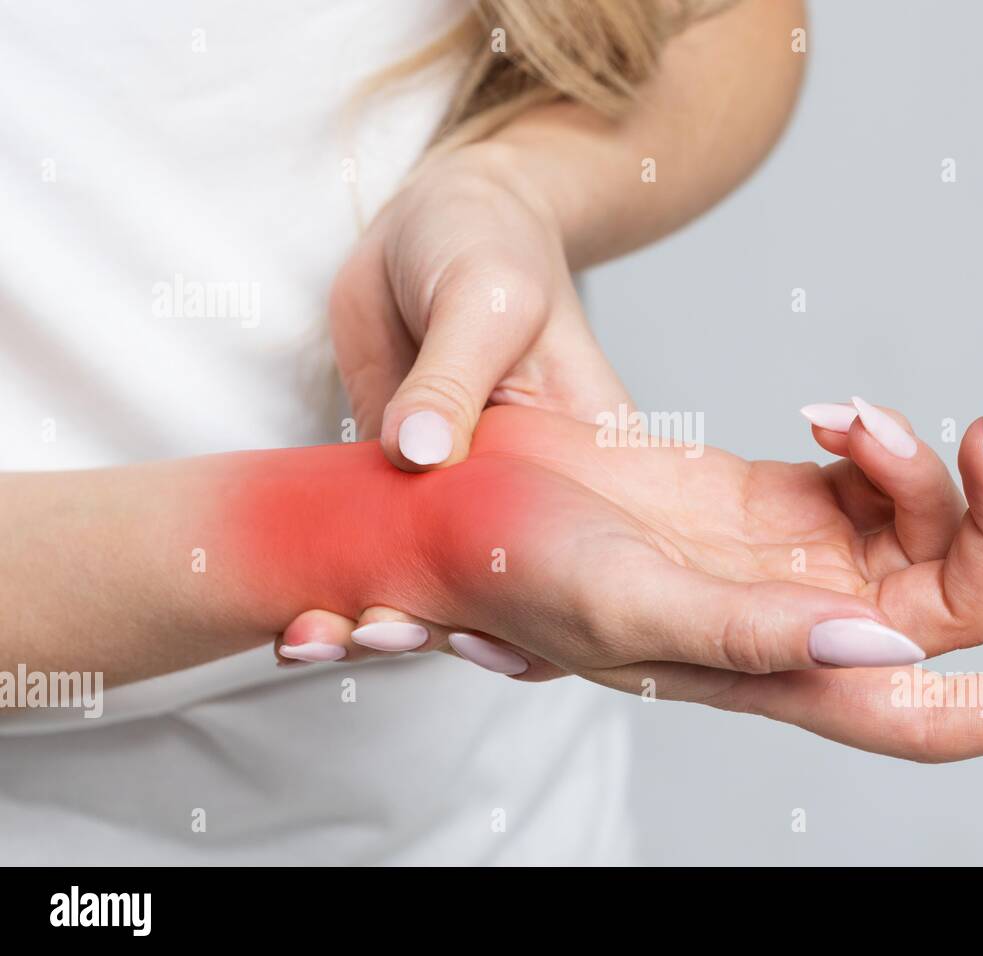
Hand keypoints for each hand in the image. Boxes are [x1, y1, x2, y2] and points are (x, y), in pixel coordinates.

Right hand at [277, 403, 982, 761]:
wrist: (470, 492)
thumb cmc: (520, 563)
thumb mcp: (631, 602)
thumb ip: (755, 635)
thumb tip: (886, 653)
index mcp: (775, 675)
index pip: (931, 717)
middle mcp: (801, 626)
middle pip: (956, 599)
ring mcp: (795, 559)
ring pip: (923, 525)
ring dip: (918, 462)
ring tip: (845, 419)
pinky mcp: (777, 496)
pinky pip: (874, 473)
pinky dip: (874, 440)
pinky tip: (826, 416)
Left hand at [302, 142, 631, 649]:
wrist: (430, 220)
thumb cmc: (488, 245)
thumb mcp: (485, 296)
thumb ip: (454, 377)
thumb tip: (418, 457)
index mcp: (585, 461)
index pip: (592, 564)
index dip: (550, 620)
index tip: (480, 643)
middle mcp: (531, 497)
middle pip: (506, 595)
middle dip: (446, 633)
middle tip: (372, 634)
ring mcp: (462, 499)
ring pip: (432, 586)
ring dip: (377, 622)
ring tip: (308, 638)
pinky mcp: (398, 489)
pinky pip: (373, 552)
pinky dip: (337, 587)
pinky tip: (293, 616)